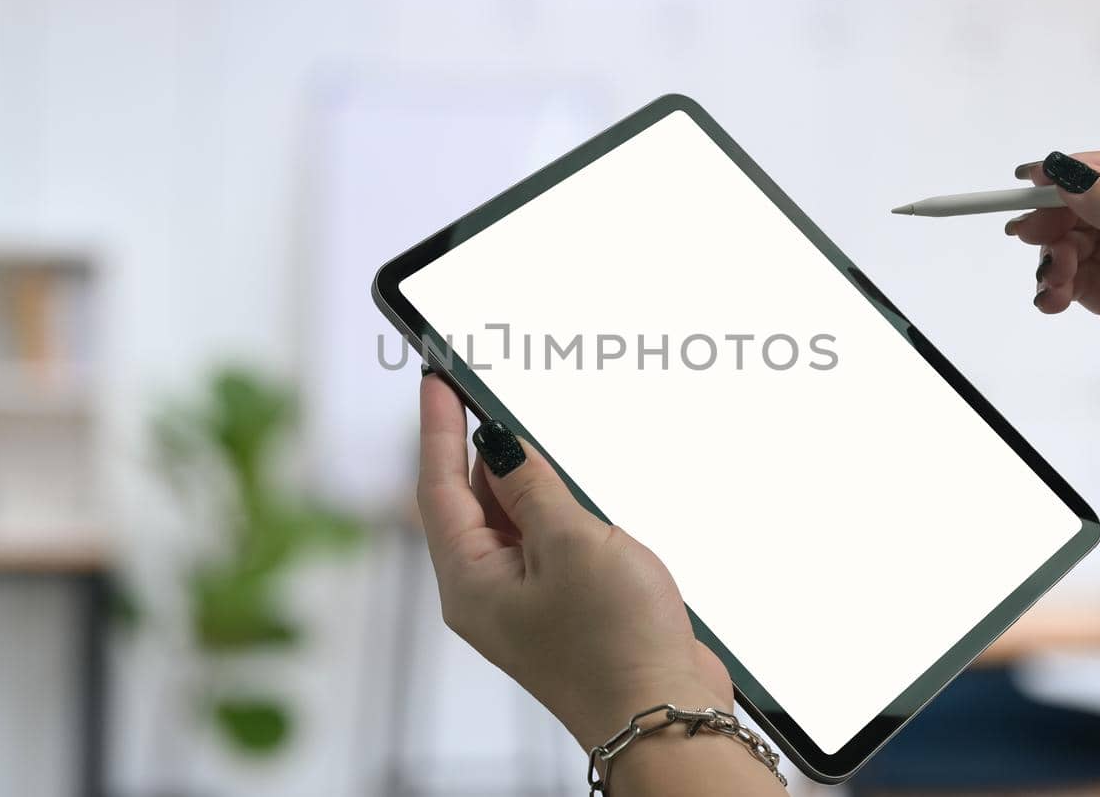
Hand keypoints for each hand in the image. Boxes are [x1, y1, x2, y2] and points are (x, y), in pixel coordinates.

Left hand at [415, 374, 730, 749]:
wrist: (665, 717)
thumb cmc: (616, 645)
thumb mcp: (570, 542)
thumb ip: (531, 485)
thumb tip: (498, 446)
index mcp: (470, 583)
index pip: (436, 489)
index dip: (435, 430)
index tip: (434, 382)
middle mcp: (487, 597)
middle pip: (470, 505)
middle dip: (480, 453)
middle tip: (486, 397)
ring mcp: (525, 607)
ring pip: (512, 524)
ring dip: (525, 482)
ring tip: (538, 442)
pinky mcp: (563, 612)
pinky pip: (546, 546)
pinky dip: (556, 512)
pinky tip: (575, 493)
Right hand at [1008, 146, 1099, 456]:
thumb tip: (1071, 175)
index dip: (1087, 170)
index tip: (1036, 178)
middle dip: (1062, 218)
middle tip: (1023, 232)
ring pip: (1085, 241)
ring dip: (1058, 257)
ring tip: (1052, 282)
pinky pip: (1081, 279)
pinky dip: (1060, 286)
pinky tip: (1053, 301)